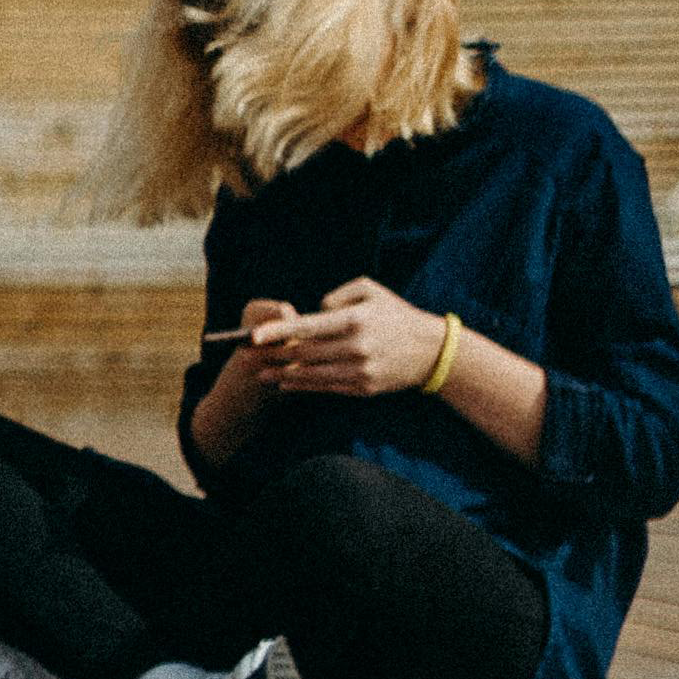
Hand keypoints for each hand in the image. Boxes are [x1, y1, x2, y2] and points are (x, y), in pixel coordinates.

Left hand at [238, 277, 453, 398]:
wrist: (434, 351)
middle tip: (245, 355)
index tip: (252, 336)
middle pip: (303, 353)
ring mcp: (361, 369)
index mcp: (354, 319)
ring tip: (258, 373)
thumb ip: (335, 296)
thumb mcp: (370, 291)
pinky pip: (327, 388)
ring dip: (281, 374)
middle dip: (271, 355)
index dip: (276, 332)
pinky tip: (285, 383)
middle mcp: (356, 346)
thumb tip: (310, 312)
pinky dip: (303, 386)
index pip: (307, 326)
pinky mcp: (364, 387)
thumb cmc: (396, 315)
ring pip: (311, 374)